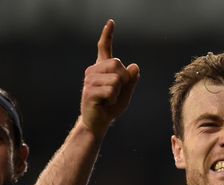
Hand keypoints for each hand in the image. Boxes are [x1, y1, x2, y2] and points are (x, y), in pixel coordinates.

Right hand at [80, 19, 139, 137]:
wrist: (98, 122)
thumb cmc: (111, 107)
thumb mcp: (126, 93)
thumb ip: (131, 80)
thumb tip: (135, 66)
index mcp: (102, 68)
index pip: (104, 48)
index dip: (107, 35)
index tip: (111, 23)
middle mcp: (93, 70)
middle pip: (117, 63)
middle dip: (124, 79)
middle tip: (117, 92)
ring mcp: (89, 80)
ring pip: (116, 79)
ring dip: (118, 92)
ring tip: (109, 99)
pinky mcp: (89, 91)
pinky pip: (111, 91)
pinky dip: (113, 99)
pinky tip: (105, 103)